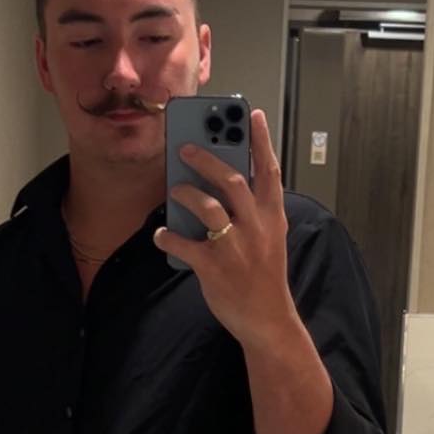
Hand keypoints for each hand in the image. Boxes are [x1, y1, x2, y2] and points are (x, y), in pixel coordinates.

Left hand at [154, 109, 297, 349]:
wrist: (267, 320)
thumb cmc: (263, 276)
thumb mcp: (269, 238)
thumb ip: (252, 210)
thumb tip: (217, 182)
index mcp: (273, 216)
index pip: (269, 170)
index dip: (260, 140)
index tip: (253, 114)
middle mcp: (257, 226)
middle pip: (231, 180)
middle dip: (206, 157)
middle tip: (185, 147)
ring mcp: (236, 246)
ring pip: (207, 206)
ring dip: (184, 193)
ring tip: (173, 190)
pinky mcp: (214, 267)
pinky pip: (183, 243)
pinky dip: (167, 235)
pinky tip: (161, 233)